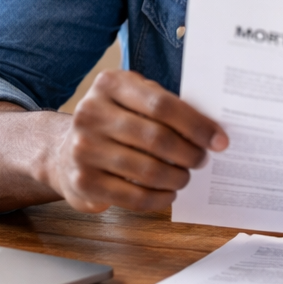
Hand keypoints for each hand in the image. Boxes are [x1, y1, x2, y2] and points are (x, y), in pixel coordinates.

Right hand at [43, 69, 227, 213]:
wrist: (63, 151)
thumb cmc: (114, 122)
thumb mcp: (133, 99)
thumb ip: (165, 107)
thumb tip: (212, 132)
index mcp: (109, 84)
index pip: (162, 104)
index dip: (196, 125)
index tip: (219, 141)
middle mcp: (90, 113)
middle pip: (157, 138)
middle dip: (189, 154)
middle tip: (202, 160)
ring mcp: (83, 148)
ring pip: (148, 170)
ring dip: (177, 178)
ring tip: (185, 177)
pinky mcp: (83, 181)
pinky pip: (134, 196)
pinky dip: (159, 198)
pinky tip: (168, 193)